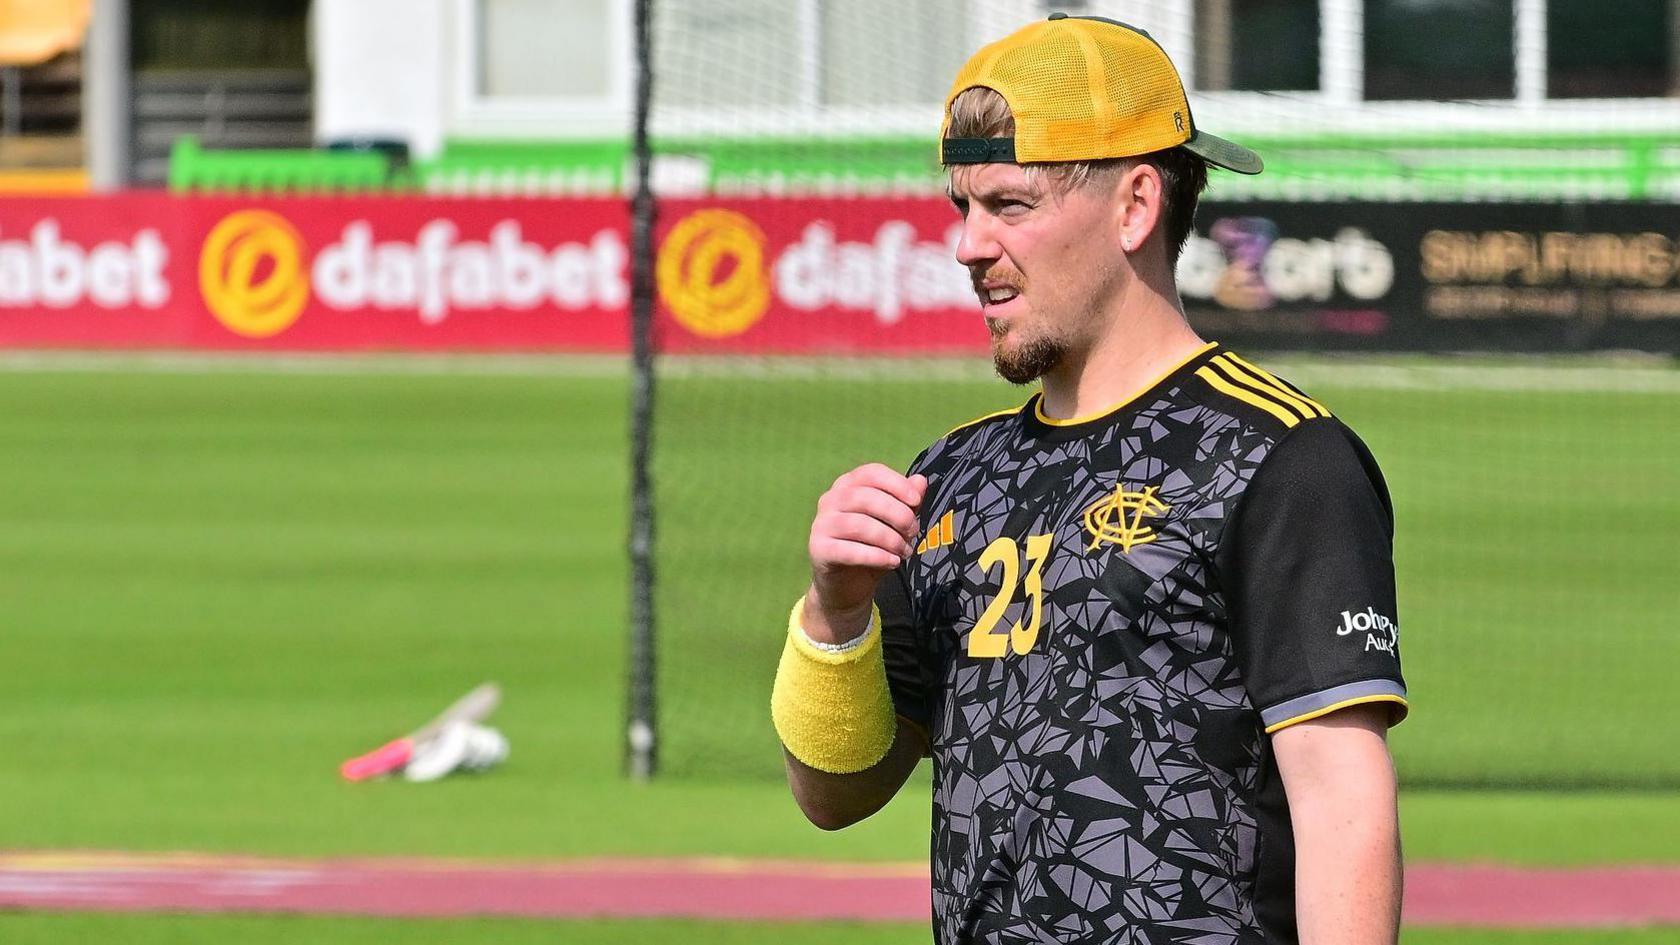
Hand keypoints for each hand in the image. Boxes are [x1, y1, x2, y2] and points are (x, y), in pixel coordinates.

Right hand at [804, 464, 927, 643]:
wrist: (847, 586)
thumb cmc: (871, 547)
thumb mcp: (894, 524)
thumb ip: (906, 503)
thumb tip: (920, 481)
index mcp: (847, 485)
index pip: (871, 473)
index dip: (896, 484)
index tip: (916, 501)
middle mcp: (830, 500)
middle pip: (866, 497)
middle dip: (897, 513)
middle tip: (914, 531)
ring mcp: (821, 524)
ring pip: (858, 525)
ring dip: (889, 538)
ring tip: (905, 550)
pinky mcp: (818, 549)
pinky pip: (849, 550)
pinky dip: (876, 556)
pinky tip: (893, 562)